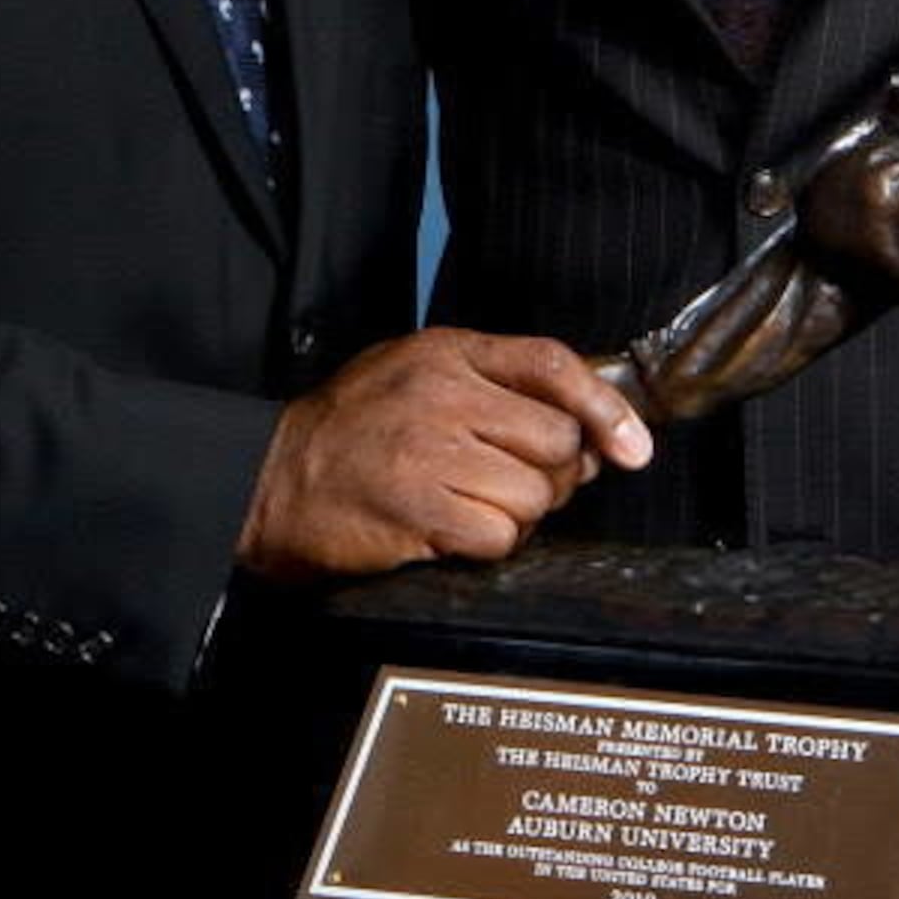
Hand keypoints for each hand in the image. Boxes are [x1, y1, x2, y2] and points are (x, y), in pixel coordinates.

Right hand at [234, 329, 653, 580]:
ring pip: (534, 495)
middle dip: (552, 476)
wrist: (265, 480)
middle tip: (512, 484)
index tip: (634, 447)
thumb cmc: (350, 431)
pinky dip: (486, 545)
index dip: (607, 407)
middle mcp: (442, 395)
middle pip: (556, 441)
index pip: (553, 366)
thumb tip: (592, 435)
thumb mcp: (417, 376)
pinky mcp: (416, 510)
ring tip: (469, 508)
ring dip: (516, 516)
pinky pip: (498, 537)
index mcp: (447, 353)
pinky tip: (451, 533)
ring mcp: (428, 453)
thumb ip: (498, 388)